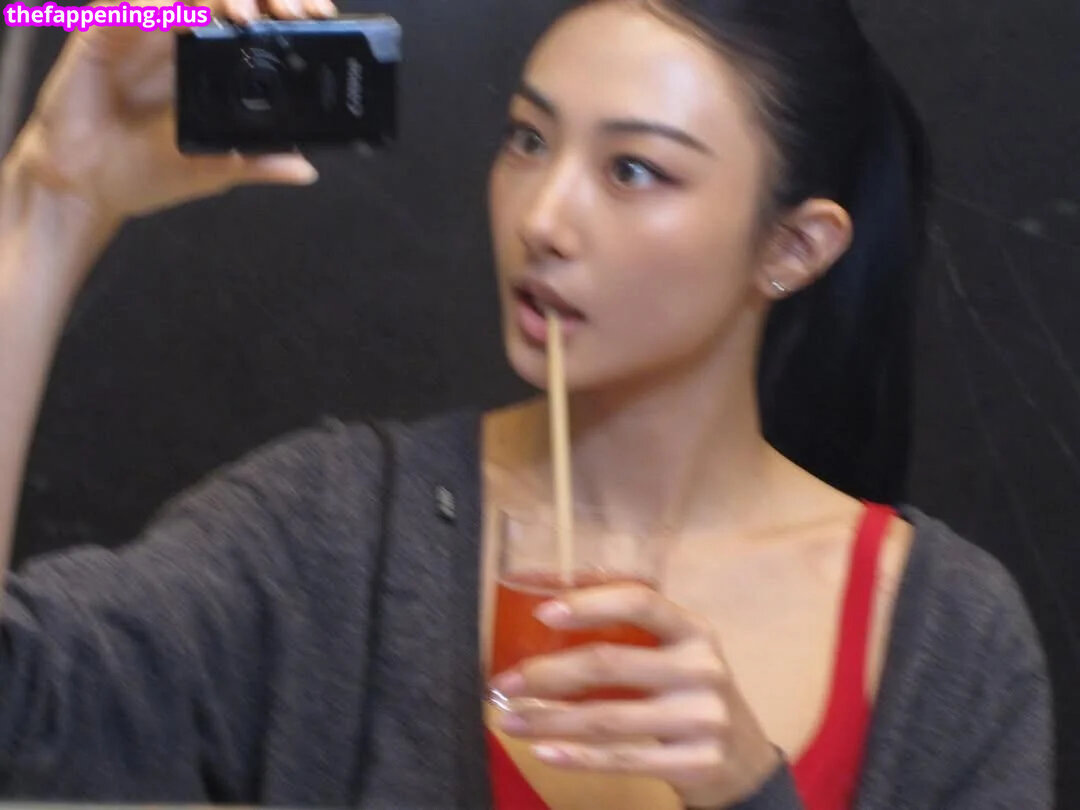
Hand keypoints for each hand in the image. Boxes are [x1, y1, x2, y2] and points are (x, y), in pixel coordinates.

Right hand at [8, 0, 334, 231]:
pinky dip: (162, 7)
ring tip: (246, 15)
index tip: (318, 17)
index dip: (285, 8)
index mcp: (210, 61)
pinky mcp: (105, 31)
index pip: (255, 17)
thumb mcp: (214, 169)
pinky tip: (187, 16)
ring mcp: (144, 30)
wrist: (86, 186)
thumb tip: (306, 169)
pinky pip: (133, 6)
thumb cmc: (144, 172)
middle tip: (290, 11)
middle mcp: (180, 36)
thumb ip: (257, 162)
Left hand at [488, 583, 782, 808]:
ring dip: (548, 720)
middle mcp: (702, 669)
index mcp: (694, 629)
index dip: (590, 603)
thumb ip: (629, 626)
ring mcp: (703, 718)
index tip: (544, 612)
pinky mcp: (696, 763)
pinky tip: (544, 751)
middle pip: (610, 664)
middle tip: (503, 682)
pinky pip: (623, 759)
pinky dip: (577, 757)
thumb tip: (549, 594)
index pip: (640, 602)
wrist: (741, 761)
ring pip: (608, 718)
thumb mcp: (675, 650)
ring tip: (508, 720)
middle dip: (548, 673)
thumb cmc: (688, 691)